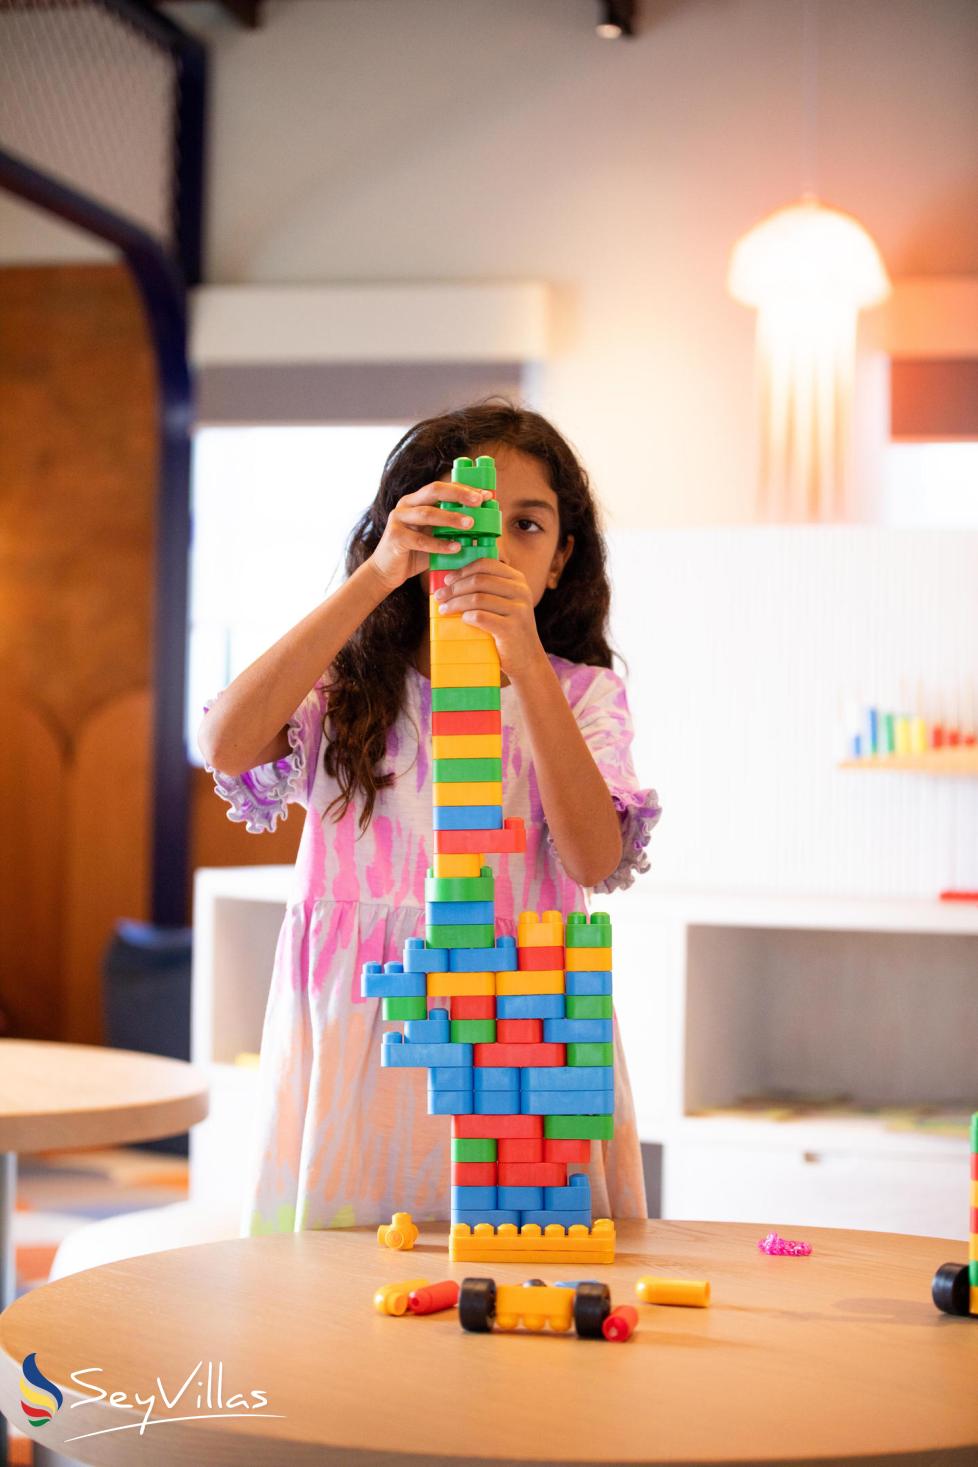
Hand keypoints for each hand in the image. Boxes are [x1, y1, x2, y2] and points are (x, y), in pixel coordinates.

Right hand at [367, 480, 493, 592]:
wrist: (387, 572)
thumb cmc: (414, 553)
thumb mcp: (434, 535)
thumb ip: (451, 528)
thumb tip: (482, 526)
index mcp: (417, 500)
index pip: (442, 487)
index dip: (464, 489)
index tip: (486, 496)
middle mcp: (406, 504)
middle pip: (434, 491)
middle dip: (458, 495)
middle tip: (479, 502)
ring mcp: (398, 519)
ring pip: (427, 514)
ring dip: (451, 518)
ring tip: (470, 524)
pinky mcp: (395, 537)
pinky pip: (420, 540)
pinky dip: (439, 544)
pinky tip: (455, 548)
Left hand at [433, 558, 545, 678]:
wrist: (527, 660)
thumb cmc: (508, 630)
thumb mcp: (504, 604)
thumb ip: (487, 590)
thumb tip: (451, 581)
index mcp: (517, 580)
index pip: (486, 564)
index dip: (462, 570)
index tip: (447, 580)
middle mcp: (521, 591)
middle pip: (478, 580)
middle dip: (454, 588)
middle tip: (440, 597)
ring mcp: (518, 610)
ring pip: (477, 598)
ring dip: (456, 603)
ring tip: (444, 610)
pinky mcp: (511, 629)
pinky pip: (481, 617)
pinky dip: (467, 617)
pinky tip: (462, 620)